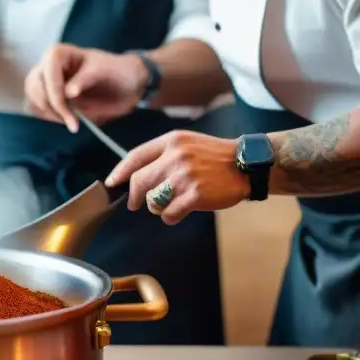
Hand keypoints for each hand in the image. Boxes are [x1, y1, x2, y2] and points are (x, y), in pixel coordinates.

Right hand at [24, 44, 147, 131]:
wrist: (125, 86)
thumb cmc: (117, 71)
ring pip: (33, 99)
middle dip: (52, 107)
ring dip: (49, 114)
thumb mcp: (105, 71)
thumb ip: (85, 79)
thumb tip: (68, 93)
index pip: (47, 73)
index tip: (69, 112)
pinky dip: (48, 117)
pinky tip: (66, 120)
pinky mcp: (46, 97)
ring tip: (72, 122)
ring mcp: (44, 82)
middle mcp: (47, 65)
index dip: (55, 94)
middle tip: (73, 123)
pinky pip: (36, 109)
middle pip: (35, 87)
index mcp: (59, 54)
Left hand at [104, 131, 251, 224]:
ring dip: (157, 207)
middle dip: (135, 196)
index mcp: (171, 141)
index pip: (135, 156)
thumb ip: (162, 155)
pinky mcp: (195, 195)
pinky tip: (181, 211)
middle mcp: (175, 157)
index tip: (112, 183)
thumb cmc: (214, 157)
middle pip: (139, 182)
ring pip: (152, 200)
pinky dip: (171, 217)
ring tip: (171, 203)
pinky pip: (169, 214)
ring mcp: (185, 176)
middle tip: (136, 204)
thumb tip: (133, 175)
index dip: (120, 172)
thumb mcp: (187, 143)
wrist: (247, 165)